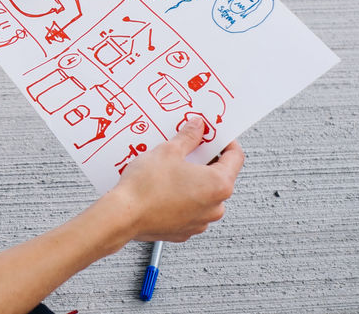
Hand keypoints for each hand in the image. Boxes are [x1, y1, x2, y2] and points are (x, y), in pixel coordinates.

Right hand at [112, 118, 244, 242]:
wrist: (123, 216)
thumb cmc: (145, 188)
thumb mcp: (168, 151)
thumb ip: (189, 137)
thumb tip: (197, 128)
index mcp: (219, 185)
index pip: (235, 157)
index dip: (225, 142)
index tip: (214, 136)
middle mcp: (215, 206)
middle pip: (219, 176)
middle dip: (204, 161)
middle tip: (187, 149)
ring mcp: (200, 222)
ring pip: (203, 194)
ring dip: (192, 181)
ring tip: (170, 169)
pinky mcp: (184, 230)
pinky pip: (189, 209)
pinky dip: (180, 198)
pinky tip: (163, 188)